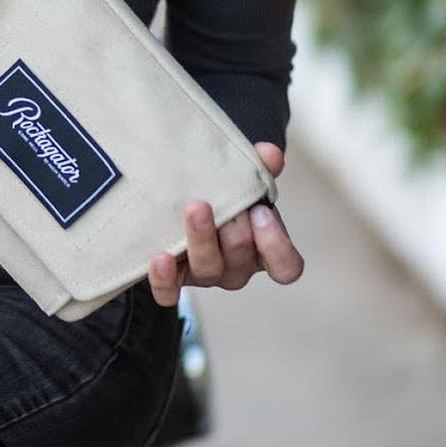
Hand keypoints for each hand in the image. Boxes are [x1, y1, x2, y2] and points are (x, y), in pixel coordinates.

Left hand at [148, 142, 302, 308]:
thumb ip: (258, 167)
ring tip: (196, 209)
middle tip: (229, 205)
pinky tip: (159, 256)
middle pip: (241, 261)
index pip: (285, 267)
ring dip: (202, 240)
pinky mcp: (173, 280)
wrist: (178, 195)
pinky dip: (164, 278)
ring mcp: (203, 274)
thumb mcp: (240, 179)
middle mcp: (235, 267)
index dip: (276, 245)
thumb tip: (270, 154)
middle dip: (236, 231)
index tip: (262, 213)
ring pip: (208, 271)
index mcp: (261, 248)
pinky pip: (169, 292)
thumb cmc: (219, 193)